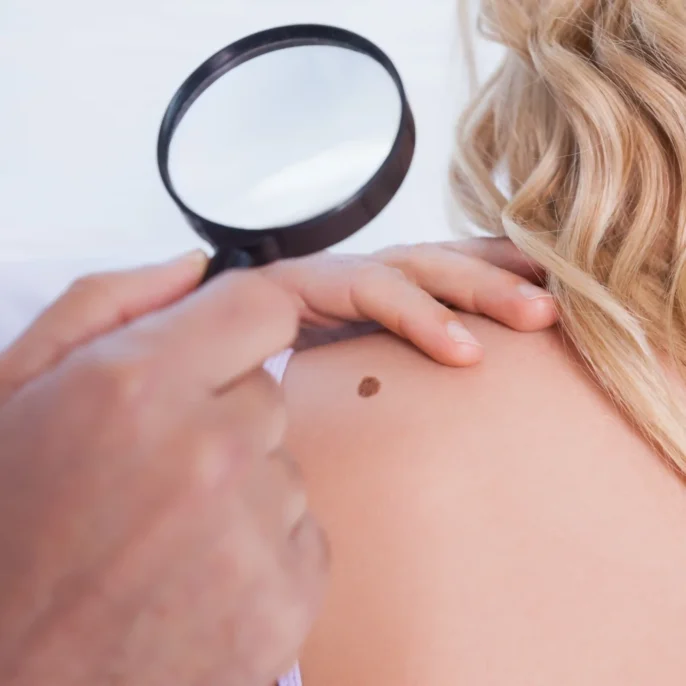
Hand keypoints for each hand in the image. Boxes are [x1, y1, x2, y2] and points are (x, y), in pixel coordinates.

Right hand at [0, 252, 326, 685]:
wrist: (18, 674)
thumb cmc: (10, 541)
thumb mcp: (17, 393)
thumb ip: (106, 305)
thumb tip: (189, 267)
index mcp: (135, 387)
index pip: (260, 308)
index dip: (240, 328)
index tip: (220, 354)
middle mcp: (204, 454)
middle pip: (269, 394)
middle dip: (223, 419)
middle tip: (158, 471)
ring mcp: (250, 532)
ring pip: (286, 467)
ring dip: (242, 491)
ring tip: (169, 534)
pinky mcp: (285, 599)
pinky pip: (303, 533)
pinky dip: (263, 550)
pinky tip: (198, 579)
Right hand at [259, 238, 556, 365]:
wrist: (238, 320)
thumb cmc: (312, 338)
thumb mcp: (377, 350)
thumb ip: (418, 355)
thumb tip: (471, 383)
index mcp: (405, 278)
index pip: (471, 264)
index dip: (519, 272)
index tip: (572, 293)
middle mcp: (388, 266)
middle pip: (462, 260)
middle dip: (516, 277)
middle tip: (568, 307)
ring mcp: (359, 269)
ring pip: (432, 266)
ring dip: (486, 288)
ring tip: (534, 316)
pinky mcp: (325, 280)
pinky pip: (382, 294)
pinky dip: (425, 319)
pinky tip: (463, 349)